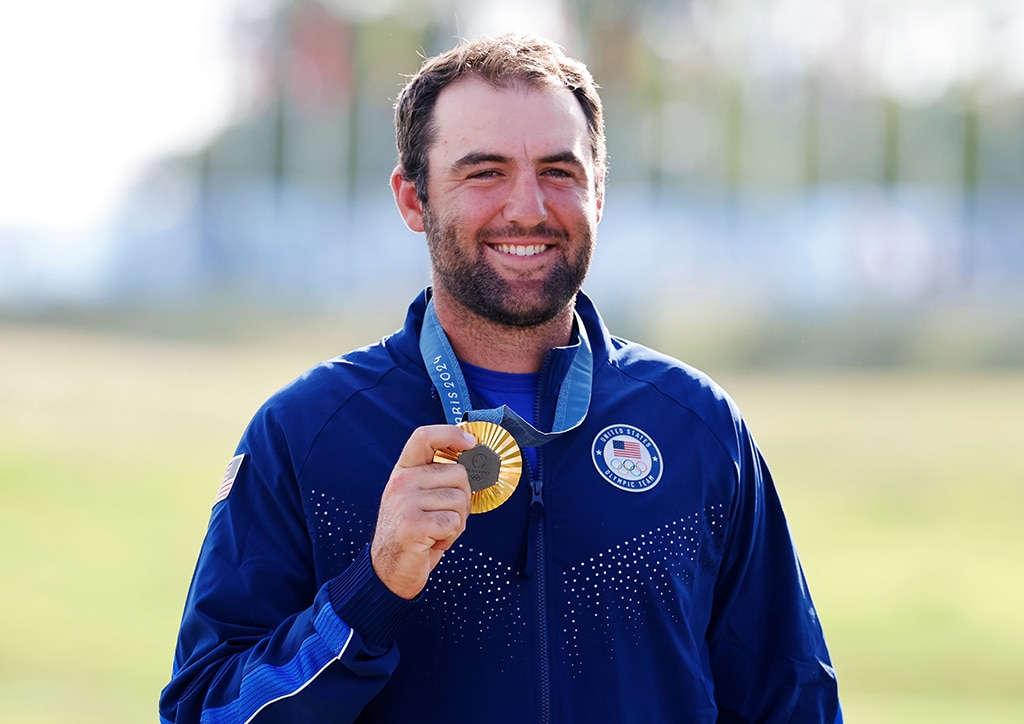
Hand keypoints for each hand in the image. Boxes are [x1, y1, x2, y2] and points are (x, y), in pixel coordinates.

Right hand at [371, 425, 476, 598]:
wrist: (389, 571)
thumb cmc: (412, 533)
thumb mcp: (417, 497)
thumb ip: (437, 477)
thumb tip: (473, 460)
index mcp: (404, 471)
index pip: (425, 436)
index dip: (452, 434)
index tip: (471, 442)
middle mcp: (401, 482)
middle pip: (459, 474)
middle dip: (462, 500)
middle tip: (443, 518)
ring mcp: (404, 502)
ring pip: (460, 500)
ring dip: (456, 522)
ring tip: (435, 531)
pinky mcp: (412, 525)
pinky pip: (454, 522)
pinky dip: (451, 536)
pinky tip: (432, 542)